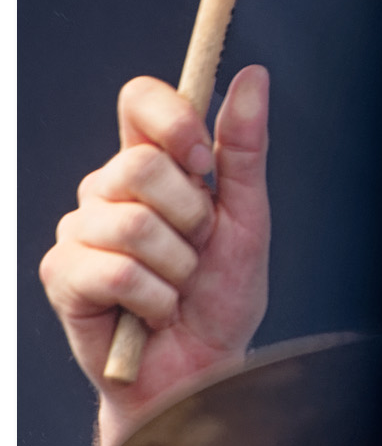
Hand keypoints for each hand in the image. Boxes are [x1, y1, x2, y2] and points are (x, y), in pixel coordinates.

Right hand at [41, 66, 270, 445]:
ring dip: (177, 266)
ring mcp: (79, 231)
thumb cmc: (222, 297)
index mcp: (151, 167)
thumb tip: (254, 76)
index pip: (138, 100)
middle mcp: (107, 190)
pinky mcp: (63, 275)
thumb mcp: (248, 218)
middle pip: (140, 163)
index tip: (204, 159)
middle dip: (191, 216)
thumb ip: (244, 149)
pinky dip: (155, 298)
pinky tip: (154, 312)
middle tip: (197, 250)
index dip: (172, 119)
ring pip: (132, 222)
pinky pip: (116, 270)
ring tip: (177, 287)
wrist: (203, 369)